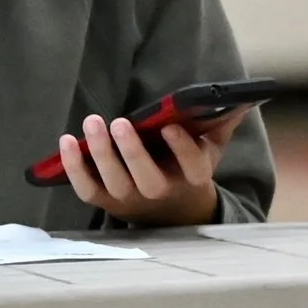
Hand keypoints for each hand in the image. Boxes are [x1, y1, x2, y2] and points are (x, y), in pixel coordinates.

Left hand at [56, 107, 248, 225]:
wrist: (170, 210)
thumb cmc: (188, 168)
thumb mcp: (211, 148)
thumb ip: (222, 124)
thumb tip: (241, 97)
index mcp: (192, 179)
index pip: (192, 167)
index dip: (181, 149)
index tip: (171, 127)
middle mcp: (160, 193)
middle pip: (146, 179)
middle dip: (131, 151)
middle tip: (120, 121)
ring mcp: (130, 200)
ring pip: (113, 183)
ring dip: (99, 153)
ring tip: (92, 122)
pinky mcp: (106, 201)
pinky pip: (86, 189)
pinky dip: (73, 168)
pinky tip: (66, 141)